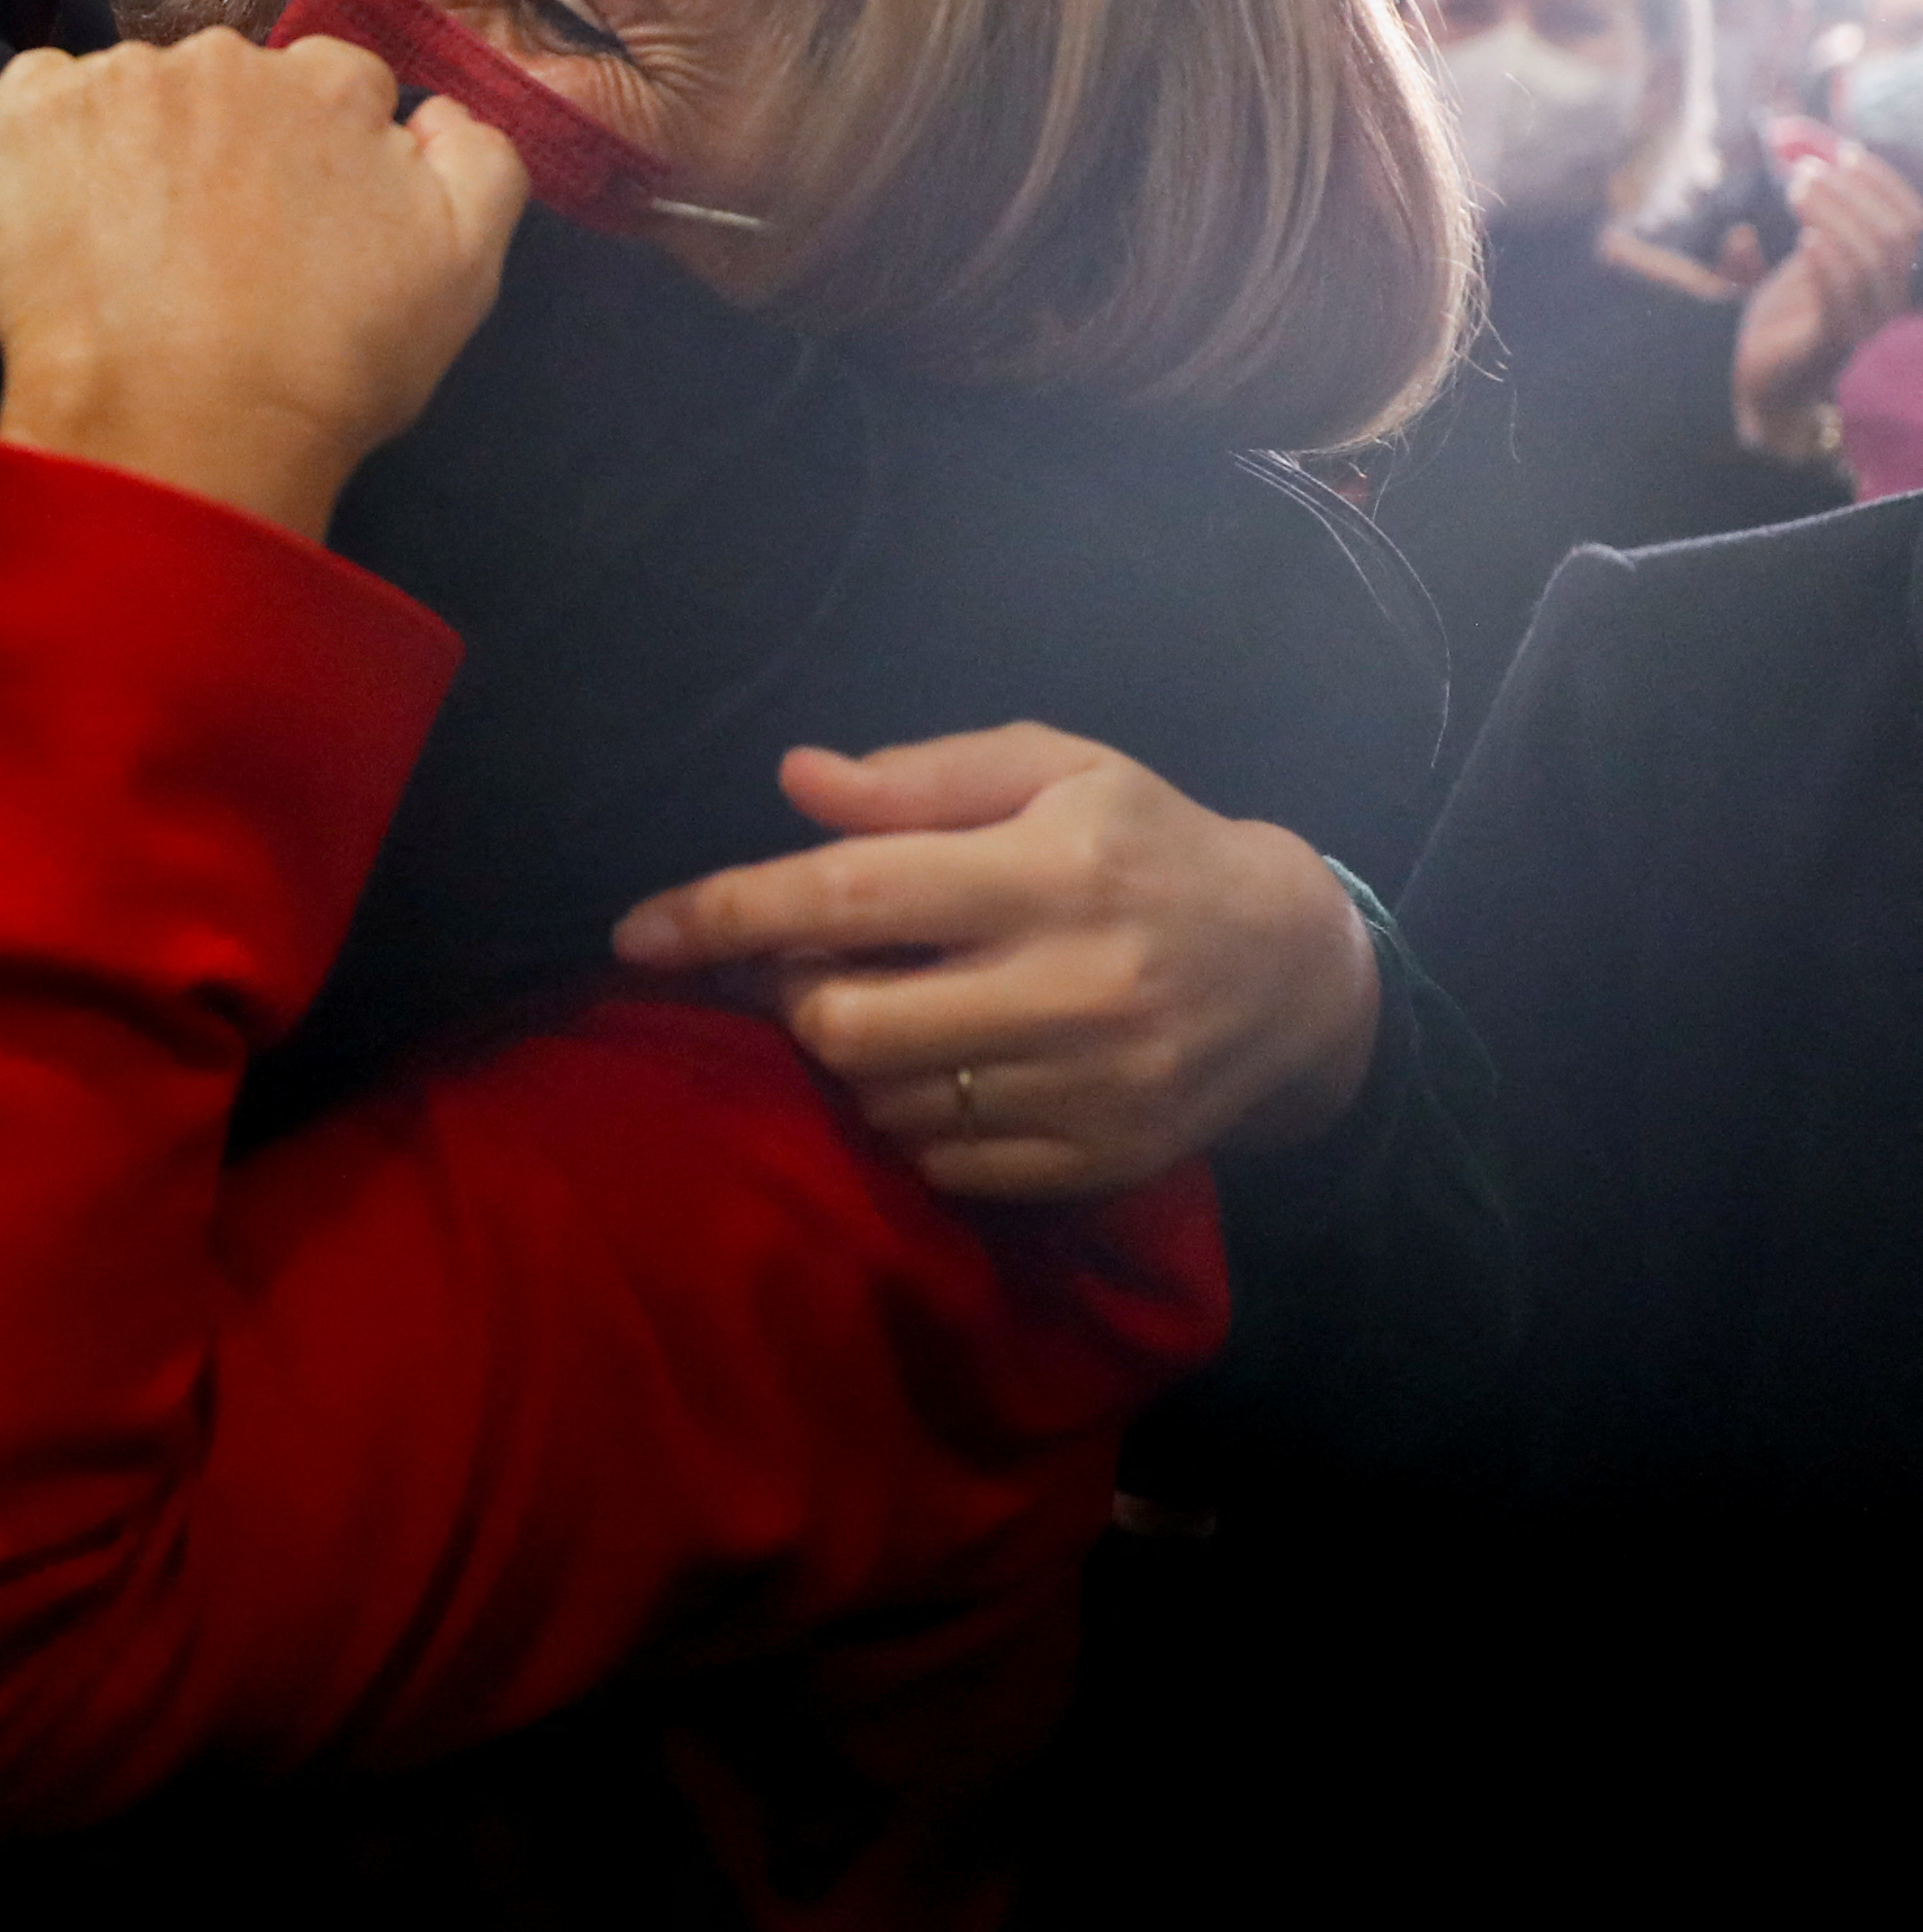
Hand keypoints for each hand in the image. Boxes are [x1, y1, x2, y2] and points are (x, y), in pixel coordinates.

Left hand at [0, 30, 526, 539]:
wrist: (179, 432)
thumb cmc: (327, 371)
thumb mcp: (463, 272)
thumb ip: (482, 162)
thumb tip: (436, 111)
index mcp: (335, 86)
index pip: (336, 86)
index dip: (318, 159)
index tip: (294, 228)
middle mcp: (231, 59)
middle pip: (235, 83)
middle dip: (229, 145)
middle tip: (215, 253)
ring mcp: (124, 81)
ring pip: (139, 92)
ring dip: (142, 146)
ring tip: (139, 252)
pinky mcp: (32, 115)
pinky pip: (41, 97)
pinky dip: (53, 144)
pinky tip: (70, 221)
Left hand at [608, 726, 1379, 1204]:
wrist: (1298, 974)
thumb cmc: (1150, 845)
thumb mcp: (1056, 770)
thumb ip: (921, 779)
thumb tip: (794, 779)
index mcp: (1051, 869)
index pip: (852, 892)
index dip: (728, 912)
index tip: (636, 933)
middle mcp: (1072, 984)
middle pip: (848, 1023)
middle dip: (791, 997)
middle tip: (798, 967)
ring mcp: (1090, 1087)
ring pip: (884, 1102)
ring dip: (847, 1059)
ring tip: (883, 1007)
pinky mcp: (1100, 1161)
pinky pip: (941, 1164)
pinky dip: (907, 1121)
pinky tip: (940, 1069)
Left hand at [1736, 142, 1922, 459]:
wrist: (1763, 382)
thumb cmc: (1787, 318)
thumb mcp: (1803, 258)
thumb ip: (1813, 216)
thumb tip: (1800, 155)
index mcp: (1895, 275)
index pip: (1913, 219)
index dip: (1881, 181)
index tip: (1840, 151)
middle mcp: (1893, 300)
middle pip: (1897, 233)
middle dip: (1852, 192)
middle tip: (1803, 171)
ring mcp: (1869, 326)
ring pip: (1873, 259)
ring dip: (1834, 215)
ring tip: (1794, 193)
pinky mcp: (1836, 347)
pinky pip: (1845, 301)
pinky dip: (1828, 263)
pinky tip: (1805, 239)